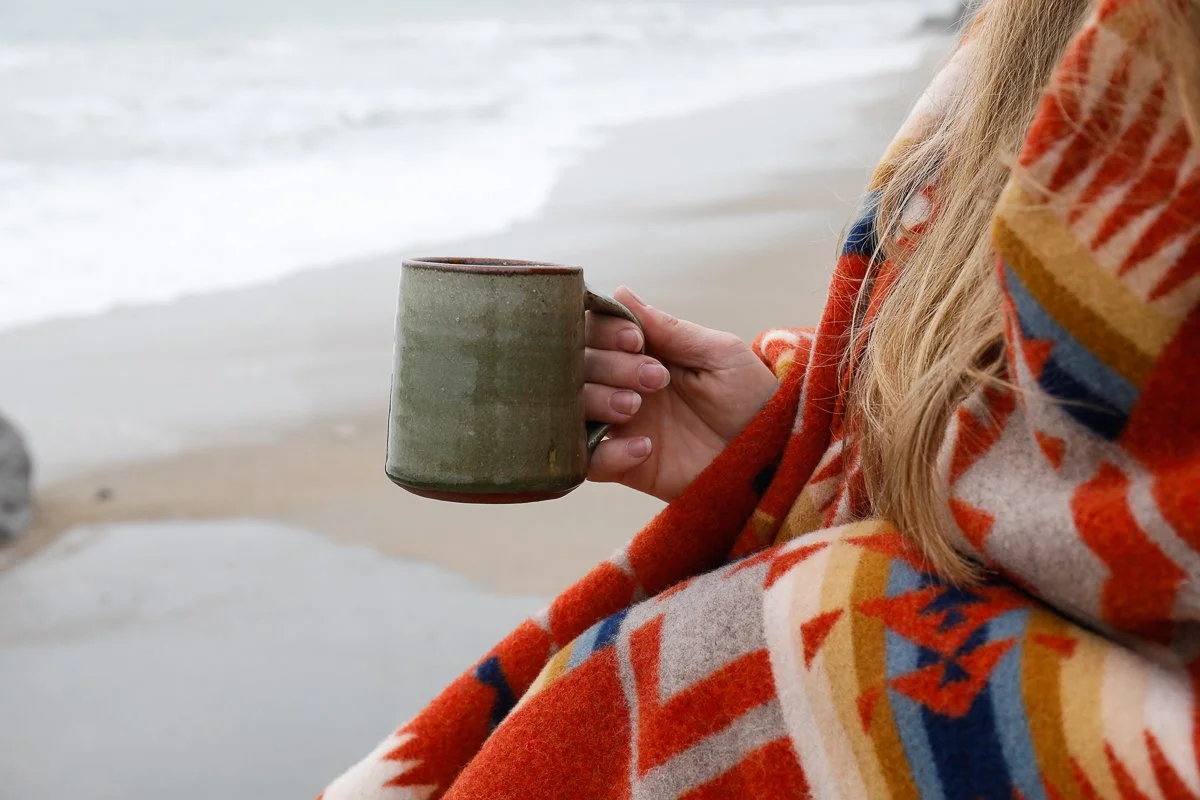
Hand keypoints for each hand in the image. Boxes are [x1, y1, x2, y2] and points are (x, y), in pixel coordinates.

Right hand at [584, 287, 777, 501]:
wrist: (773, 454)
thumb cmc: (751, 396)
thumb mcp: (718, 354)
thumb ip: (669, 328)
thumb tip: (619, 292)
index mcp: (644, 352)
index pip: (595, 330)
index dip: (605, 330)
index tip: (636, 339)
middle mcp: (624, 384)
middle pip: (577, 365)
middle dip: (609, 366)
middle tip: (655, 379)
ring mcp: (621, 425)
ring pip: (573, 408)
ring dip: (600, 401)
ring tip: (637, 407)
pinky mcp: (626, 466)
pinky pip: (588, 462)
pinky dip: (608, 453)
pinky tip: (645, 448)